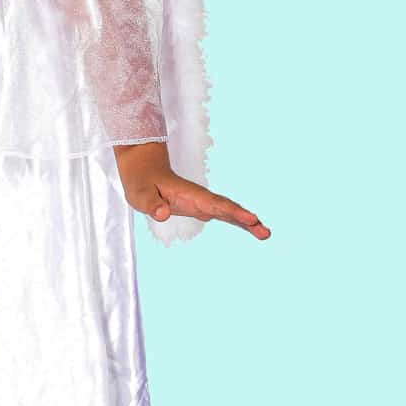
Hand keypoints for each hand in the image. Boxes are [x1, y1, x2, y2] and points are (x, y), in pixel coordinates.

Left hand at [113, 142, 270, 239]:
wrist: (145, 171)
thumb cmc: (141, 182)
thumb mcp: (140, 194)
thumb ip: (151, 204)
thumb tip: (162, 214)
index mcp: (189, 194)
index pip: (214, 204)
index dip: (232, 211)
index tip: (250, 218)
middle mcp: (200, 197)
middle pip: (228, 208)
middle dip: (247, 219)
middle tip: (265, 232)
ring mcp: (203, 202)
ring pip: (229, 212)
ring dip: (247, 223)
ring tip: (266, 234)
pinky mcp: (202, 208)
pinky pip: (223, 215)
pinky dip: (238, 222)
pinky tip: (252, 230)